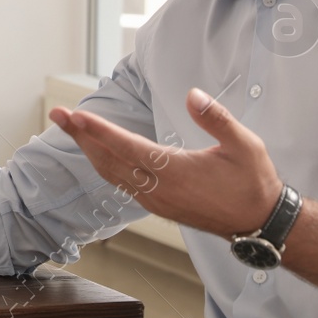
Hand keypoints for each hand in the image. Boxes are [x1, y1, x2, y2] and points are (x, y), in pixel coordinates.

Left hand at [48, 87, 281, 237]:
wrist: (261, 223)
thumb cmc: (253, 182)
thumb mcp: (245, 145)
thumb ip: (216, 119)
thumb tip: (192, 95)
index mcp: (176, 173)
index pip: (127, 147)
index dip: (99, 131)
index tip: (75, 116)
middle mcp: (159, 189)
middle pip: (109, 160)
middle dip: (81, 136)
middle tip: (57, 114)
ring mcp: (156, 200)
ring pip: (112, 174)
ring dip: (89, 149)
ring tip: (70, 127)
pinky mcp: (158, 205)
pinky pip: (122, 184)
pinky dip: (104, 165)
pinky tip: (96, 152)